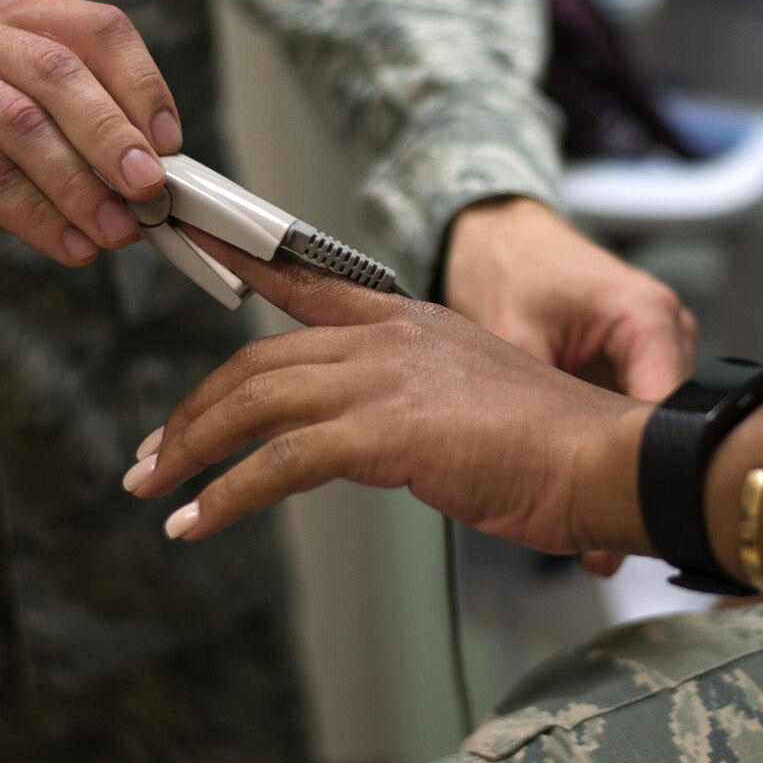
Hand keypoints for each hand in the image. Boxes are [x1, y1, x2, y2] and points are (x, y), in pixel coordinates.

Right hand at [0, 0, 183, 265]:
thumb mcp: (17, 139)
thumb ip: (77, 146)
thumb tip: (155, 188)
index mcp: (8, 15)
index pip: (96, 28)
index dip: (143, 85)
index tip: (172, 146)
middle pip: (61, 72)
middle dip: (115, 137)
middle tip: (152, 191)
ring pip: (22, 123)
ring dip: (79, 185)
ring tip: (117, 233)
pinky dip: (33, 215)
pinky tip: (68, 246)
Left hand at [124, 229, 654, 557]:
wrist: (608, 459)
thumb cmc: (557, 447)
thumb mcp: (476, 404)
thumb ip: (417, 406)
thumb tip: (383, 440)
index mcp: (408, 321)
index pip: (306, 282)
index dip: (243, 260)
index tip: (193, 237)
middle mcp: (387, 338)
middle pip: (256, 363)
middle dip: (192, 412)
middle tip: (153, 456)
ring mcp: (383, 380)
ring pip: (253, 406)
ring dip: (192, 452)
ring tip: (155, 494)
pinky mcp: (384, 433)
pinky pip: (278, 464)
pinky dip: (227, 497)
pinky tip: (199, 525)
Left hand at [441, 196, 696, 572]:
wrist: (497, 236)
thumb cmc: (505, 266)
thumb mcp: (511, 335)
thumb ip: (530, 400)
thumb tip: (540, 471)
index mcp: (648, 316)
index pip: (669, 413)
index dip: (645, 473)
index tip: (627, 521)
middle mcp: (666, 331)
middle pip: (670, 427)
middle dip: (634, 479)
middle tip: (604, 537)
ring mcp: (657, 350)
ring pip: (654, 428)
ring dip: (623, 464)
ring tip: (588, 506)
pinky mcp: (637, 365)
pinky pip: (635, 418)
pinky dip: (610, 446)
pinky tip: (582, 472)